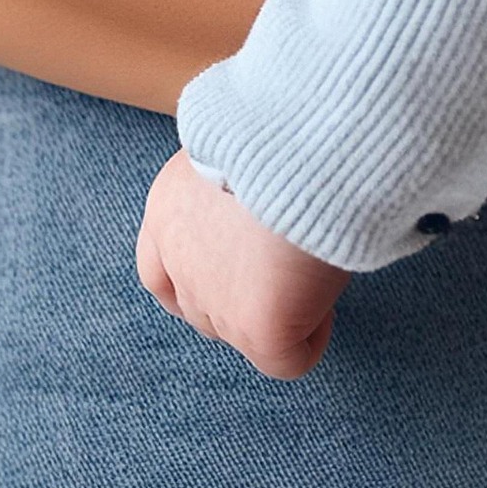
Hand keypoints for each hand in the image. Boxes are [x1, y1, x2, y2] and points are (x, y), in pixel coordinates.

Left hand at [136, 149, 350, 377]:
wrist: (304, 143)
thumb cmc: (286, 127)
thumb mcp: (240, 143)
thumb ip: (232, 181)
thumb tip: (257, 197)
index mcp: (167, 208)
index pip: (158, 270)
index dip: (196, 279)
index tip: (235, 270)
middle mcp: (179, 259)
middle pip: (202, 309)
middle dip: (241, 296)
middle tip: (286, 265)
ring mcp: (215, 300)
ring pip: (243, 334)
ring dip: (276, 311)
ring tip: (312, 268)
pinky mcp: (258, 328)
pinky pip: (287, 360)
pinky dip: (311, 338)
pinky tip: (328, 300)